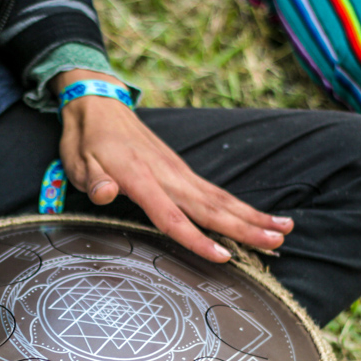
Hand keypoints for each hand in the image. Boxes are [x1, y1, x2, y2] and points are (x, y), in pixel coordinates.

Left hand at [55, 70, 291, 262]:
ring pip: (220, 198)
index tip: (222, 256)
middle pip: (211, 208)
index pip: (172, 217)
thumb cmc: (86, 140)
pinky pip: (214, 191)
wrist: (99, 104)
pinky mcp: (181, 170)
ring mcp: (177, 171)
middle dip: (246, 227)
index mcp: (140, 178)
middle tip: (277, 243)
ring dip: (253, 215)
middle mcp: (167, 175)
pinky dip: (238, 205)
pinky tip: (256, 217)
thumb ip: (93, 181)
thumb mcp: (77, 162)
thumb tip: (104, 194)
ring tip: (283, 230)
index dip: (196, 239)